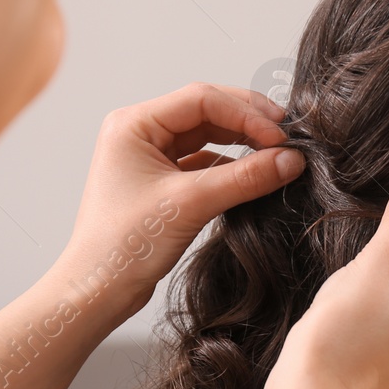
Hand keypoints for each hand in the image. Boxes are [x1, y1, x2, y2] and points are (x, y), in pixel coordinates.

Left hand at [53, 82, 304, 326]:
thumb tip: (291, 159)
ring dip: (243, 142)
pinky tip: (254, 174)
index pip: (202, 100)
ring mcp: (150, 156)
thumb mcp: (191, 204)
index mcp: (134, 124)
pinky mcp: (161, 181)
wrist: (97, 289)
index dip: (246, 114)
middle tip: (287, 136)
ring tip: (276, 154)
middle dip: (248, 121)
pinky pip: (204, 160)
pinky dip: (231, 165)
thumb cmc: (124, 245)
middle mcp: (139, 132)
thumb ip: (245, 178)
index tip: (281, 137)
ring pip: (208, 135)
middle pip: (207, 111)